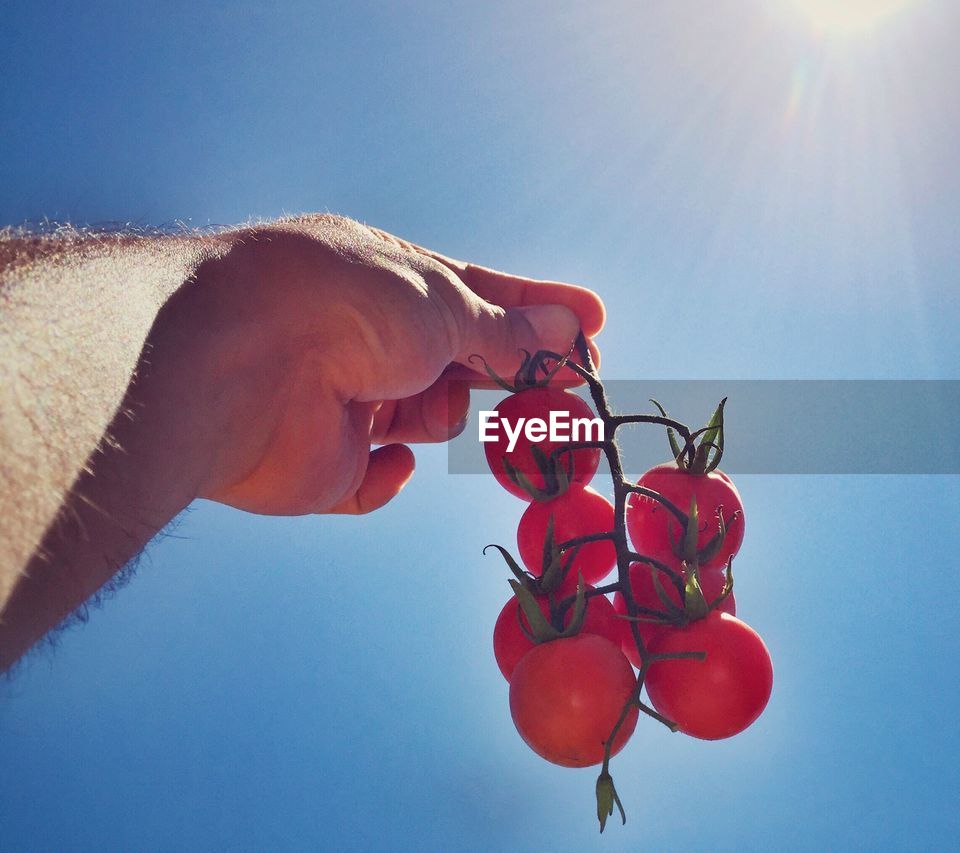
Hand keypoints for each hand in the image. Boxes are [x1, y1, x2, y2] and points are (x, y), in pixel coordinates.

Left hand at [153, 214, 604, 515]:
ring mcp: (345, 402)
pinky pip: (376, 480)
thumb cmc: (344, 306)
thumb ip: (508, 330)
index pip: (481, 298)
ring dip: (445, 414)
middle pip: (465, 363)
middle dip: (519, 377)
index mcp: (390, 282)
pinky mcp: (323, 467)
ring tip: (436, 404)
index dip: (540, 312)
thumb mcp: (444, 305)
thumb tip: (569, 330)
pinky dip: (387, 474)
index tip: (594, 325)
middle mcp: (368, 338)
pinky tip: (385, 457)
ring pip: (429, 420)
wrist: (239, 363)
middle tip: (578, 395)